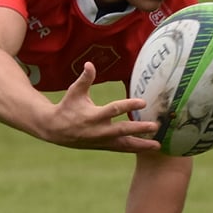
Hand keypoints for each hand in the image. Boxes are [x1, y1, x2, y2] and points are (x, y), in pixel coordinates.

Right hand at [41, 63, 158, 152]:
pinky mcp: (103, 146)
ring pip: (124, 144)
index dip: (128, 105)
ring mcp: (101, 141)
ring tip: (157, 145)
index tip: (143, 102)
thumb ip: (85, 79)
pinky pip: (121, 149)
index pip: (113, 110)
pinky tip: (148, 148)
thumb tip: (89, 64)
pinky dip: (135, 148)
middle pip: (122, 130)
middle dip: (139, 129)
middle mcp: (99, 131)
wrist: (55, 130)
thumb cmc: (67, 107)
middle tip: (155, 126)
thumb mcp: (74, 92)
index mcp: (93, 116)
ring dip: (141, 145)